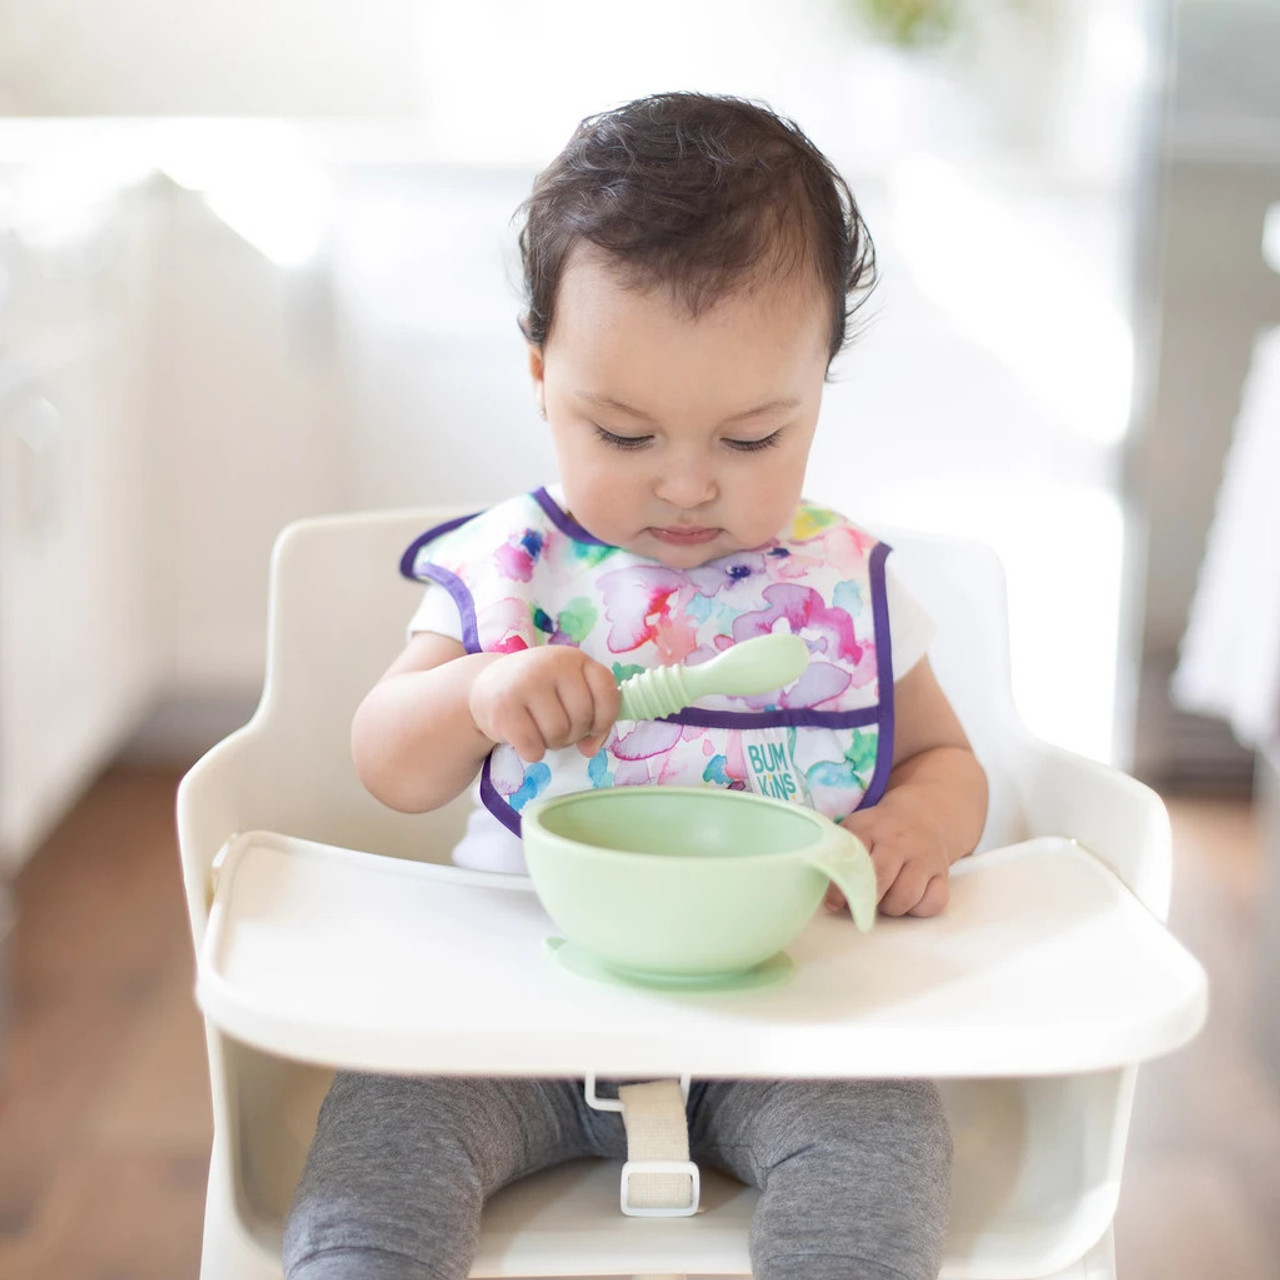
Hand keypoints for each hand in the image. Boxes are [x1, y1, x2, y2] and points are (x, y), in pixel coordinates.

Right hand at [468, 645, 619, 762]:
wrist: (485, 687)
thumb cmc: (537, 693)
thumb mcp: (567, 692)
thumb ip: (592, 717)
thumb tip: (591, 749)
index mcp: (574, 659)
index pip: (607, 690)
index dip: (605, 718)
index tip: (593, 727)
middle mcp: (551, 664)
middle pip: (582, 718)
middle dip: (574, 735)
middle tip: (557, 729)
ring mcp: (525, 683)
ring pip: (558, 734)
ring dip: (552, 744)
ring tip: (539, 731)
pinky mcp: (503, 707)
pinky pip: (533, 747)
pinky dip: (532, 752)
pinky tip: (523, 739)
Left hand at [827, 800, 950, 917]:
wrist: (923, 814)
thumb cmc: (879, 830)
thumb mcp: (855, 830)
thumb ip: (836, 854)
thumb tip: (817, 890)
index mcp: (869, 828)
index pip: (854, 858)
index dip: (841, 886)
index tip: (834, 904)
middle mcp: (898, 841)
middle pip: (882, 879)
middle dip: (868, 900)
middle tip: (861, 903)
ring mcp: (923, 857)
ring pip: (907, 896)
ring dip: (892, 907)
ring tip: (885, 899)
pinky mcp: (942, 872)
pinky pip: (934, 902)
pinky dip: (919, 909)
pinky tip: (910, 899)